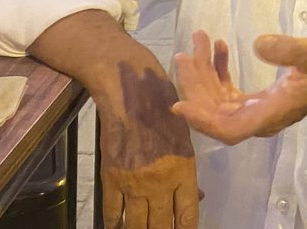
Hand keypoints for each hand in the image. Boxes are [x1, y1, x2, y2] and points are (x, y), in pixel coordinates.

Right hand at [97, 62, 199, 228]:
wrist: (132, 92)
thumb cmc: (164, 108)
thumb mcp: (185, 139)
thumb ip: (187, 172)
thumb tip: (195, 198)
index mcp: (183, 170)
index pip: (187, 216)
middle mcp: (160, 182)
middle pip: (160, 226)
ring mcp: (134, 183)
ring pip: (136, 225)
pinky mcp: (111, 178)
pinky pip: (112, 212)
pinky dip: (114, 223)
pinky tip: (118, 226)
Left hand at [171, 30, 306, 144]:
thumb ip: (289, 50)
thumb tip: (258, 44)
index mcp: (273, 113)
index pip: (229, 129)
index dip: (202, 120)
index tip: (178, 104)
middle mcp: (262, 117)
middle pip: (217, 114)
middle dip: (196, 86)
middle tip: (187, 52)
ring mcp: (260, 110)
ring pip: (220, 103)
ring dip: (204, 76)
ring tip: (199, 42)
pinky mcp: (261, 100)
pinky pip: (230, 94)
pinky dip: (219, 73)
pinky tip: (219, 49)